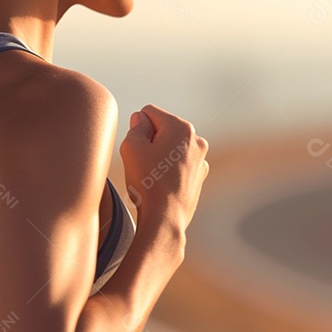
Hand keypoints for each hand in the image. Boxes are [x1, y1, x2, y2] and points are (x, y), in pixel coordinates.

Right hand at [119, 104, 208, 230]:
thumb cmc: (148, 184)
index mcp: (182, 128)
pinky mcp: (198, 177)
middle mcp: (196, 141)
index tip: (137, 148)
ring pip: (170, 148)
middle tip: (143, 164)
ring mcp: (200, 160)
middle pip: (162, 129)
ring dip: (159, 156)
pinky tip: (160, 186)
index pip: (149, 112)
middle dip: (150, 141)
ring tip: (151, 177)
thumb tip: (141, 119)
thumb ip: (136, 127)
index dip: (136, 127)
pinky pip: (178, 165)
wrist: (165, 220)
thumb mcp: (131, 147)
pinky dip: (168, 171)